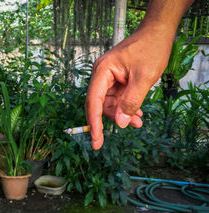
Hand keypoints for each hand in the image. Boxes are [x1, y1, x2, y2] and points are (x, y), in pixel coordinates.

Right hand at [85, 26, 172, 149]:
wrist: (157, 33)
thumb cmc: (151, 48)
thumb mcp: (144, 77)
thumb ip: (131, 101)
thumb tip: (120, 123)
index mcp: (103, 71)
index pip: (93, 101)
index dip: (94, 122)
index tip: (96, 139)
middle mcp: (101, 75)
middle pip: (99, 104)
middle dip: (110, 120)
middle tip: (112, 138)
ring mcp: (108, 77)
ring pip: (109, 103)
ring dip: (122, 114)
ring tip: (139, 122)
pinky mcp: (116, 80)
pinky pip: (117, 98)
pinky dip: (126, 107)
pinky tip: (138, 114)